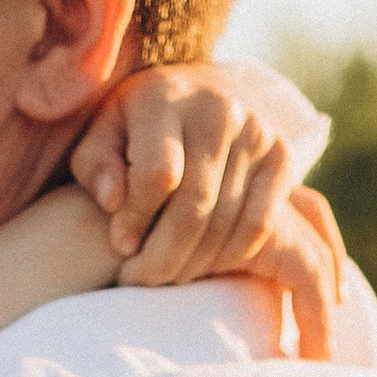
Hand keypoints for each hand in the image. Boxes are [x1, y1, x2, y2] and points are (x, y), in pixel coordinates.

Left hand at [70, 72, 348, 359]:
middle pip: (194, 205)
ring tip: (168, 275)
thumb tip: (111, 200)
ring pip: (227, 221)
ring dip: (195, 263)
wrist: (197, 97)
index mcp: (165, 96)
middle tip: (140, 280)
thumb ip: (95, 166)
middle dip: (163, 255)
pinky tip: (204, 264)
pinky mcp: (281, 155)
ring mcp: (256, 131)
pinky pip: (259, 224)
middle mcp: (217, 108)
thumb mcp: (100, 137)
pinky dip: (232, 256)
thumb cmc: (135, 130)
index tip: (121, 245)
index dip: (136, 219)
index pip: (158, 174)